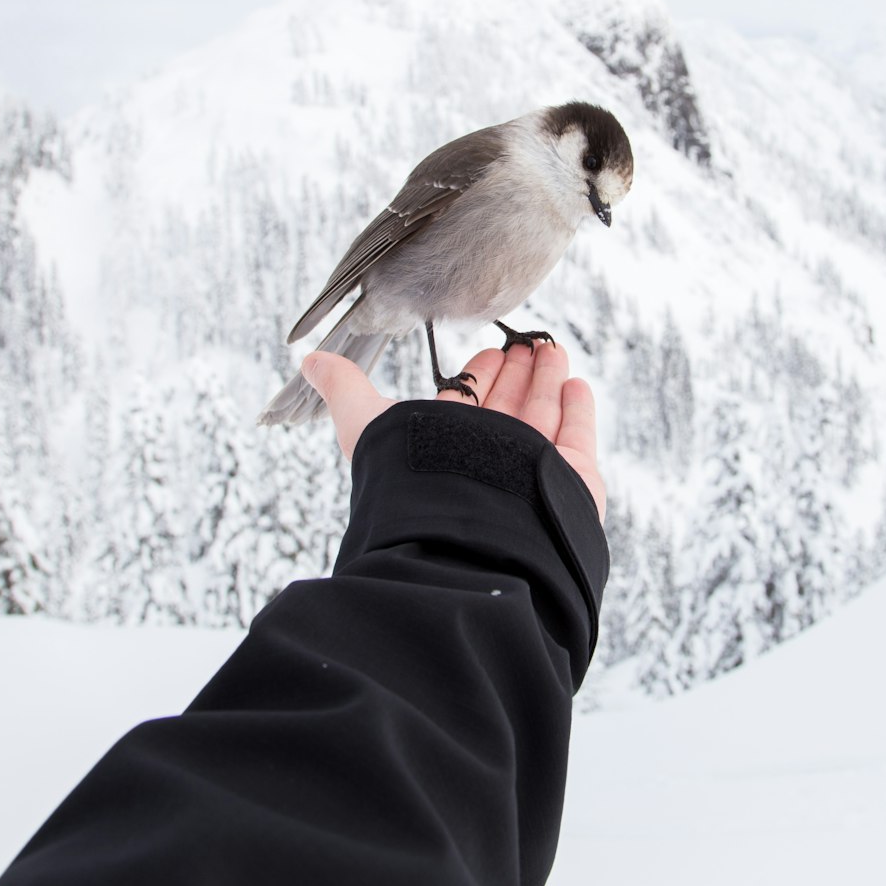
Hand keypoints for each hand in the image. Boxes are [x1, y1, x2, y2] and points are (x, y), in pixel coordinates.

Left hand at [300, 341, 605, 521]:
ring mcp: (530, 471)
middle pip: (507, 406)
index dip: (478, 374)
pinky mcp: (569, 482)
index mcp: (445, 447)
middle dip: (517, 372)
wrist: (470, 543)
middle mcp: (488, 459)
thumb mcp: (366, 425)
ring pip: (542, 414)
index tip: (490, 348)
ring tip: (552, 348)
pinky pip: (576, 438)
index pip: (467, 403)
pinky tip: (575, 383)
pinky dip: (577, 410)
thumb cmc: (414, 485)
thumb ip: (344, 390)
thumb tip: (308, 359)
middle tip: (527, 342)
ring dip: (547, 378)